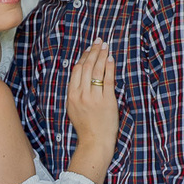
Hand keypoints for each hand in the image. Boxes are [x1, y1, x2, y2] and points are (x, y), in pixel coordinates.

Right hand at [66, 41, 117, 183]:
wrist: (94, 142)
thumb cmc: (86, 127)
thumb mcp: (74, 108)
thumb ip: (76, 92)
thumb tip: (82, 74)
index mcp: (72, 96)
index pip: (77, 71)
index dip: (83, 57)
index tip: (89, 49)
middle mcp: (81, 95)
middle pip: (87, 67)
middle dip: (93, 52)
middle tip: (99, 41)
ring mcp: (94, 98)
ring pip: (97, 71)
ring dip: (101, 56)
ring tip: (105, 46)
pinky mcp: (107, 101)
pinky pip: (108, 80)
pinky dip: (109, 68)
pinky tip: (111, 59)